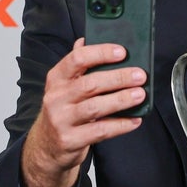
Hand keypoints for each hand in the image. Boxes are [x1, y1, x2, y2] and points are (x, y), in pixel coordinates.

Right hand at [20, 38, 146, 186]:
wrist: (47, 146)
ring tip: (140, 95)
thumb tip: (86, 39)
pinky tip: (134, 119)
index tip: (122, 52)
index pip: (77, 59)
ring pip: (94, 107)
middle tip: (140, 75)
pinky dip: (120, 125)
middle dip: (118, 78)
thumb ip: (77, 64)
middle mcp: (56, 98)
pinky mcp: (70, 140)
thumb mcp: (64, 86)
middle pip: (89, 84)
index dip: (100, 53)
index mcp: (56, 79)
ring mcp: (61, 120)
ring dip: (121, 100)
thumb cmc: (63, 110)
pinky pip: (99, 131)